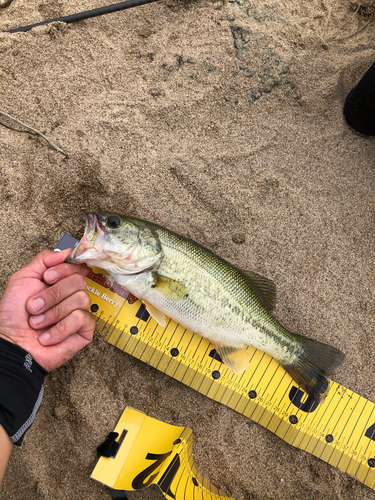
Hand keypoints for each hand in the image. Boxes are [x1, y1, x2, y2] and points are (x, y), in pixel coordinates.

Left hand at [0, 248, 95, 371]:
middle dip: (53, 295)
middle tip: (35, 306)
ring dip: (53, 313)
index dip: (63, 270)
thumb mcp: (22, 279)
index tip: (47, 279)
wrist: (11, 344)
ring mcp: (80, 313)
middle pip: (80, 281)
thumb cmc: (13, 316)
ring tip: (38, 323)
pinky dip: (60, 328)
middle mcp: (72, 296)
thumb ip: (43, 259)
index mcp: (61, 282)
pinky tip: (47, 336)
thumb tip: (67, 251)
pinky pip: (82, 319)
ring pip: (81, 299)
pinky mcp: (84, 331)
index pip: (77, 266)